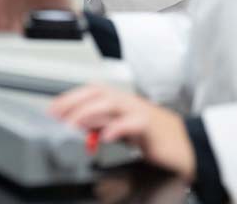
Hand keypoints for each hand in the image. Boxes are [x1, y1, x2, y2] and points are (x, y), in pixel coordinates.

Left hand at [49, 85, 195, 179]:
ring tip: (74, 125)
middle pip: (97, 93)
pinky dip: (118, 128)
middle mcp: (126, 101)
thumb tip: (77, 126)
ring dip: (89, 113)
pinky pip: (133, 123)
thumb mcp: (120, 129)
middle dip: (73, 102)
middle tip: (58, 117)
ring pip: (111, 103)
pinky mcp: (151, 126)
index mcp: (118, 100)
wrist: (185, 145)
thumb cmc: (153, 136)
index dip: (69, 98)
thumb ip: (100, 126)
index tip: (52, 110)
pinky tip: (106, 136)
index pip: (89, 91)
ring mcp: (139, 111)